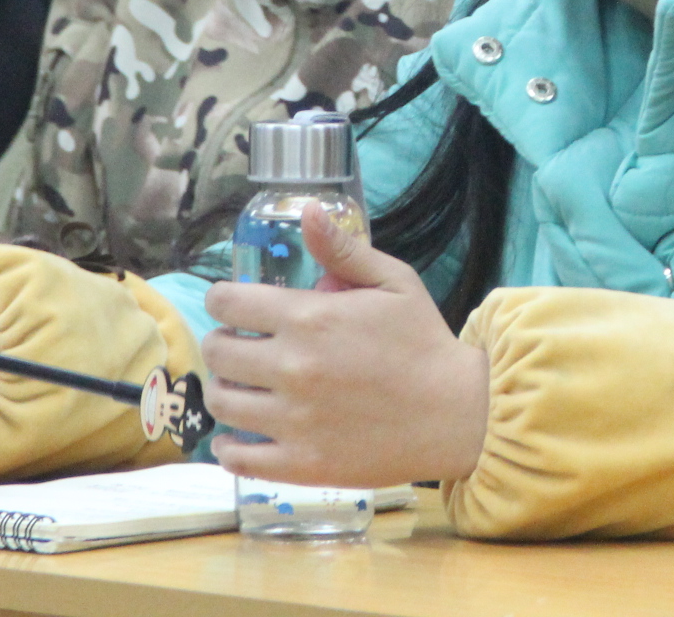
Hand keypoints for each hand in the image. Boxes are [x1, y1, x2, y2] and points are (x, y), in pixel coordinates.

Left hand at [202, 202, 487, 488]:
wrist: (455, 414)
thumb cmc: (424, 343)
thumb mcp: (394, 283)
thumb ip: (344, 250)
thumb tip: (308, 211)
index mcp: (309, 319)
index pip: (228, 303)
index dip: (222, 300)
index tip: (231, 306)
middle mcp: (292, 367)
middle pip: (218, 352)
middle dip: (221, 342)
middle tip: (239, 346)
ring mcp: (293, 419)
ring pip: (222, 402)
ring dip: (224, 390)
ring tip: (241, 387)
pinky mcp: (301, 463)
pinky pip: (239, 459)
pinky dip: (227, 449)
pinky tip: (234, 439)